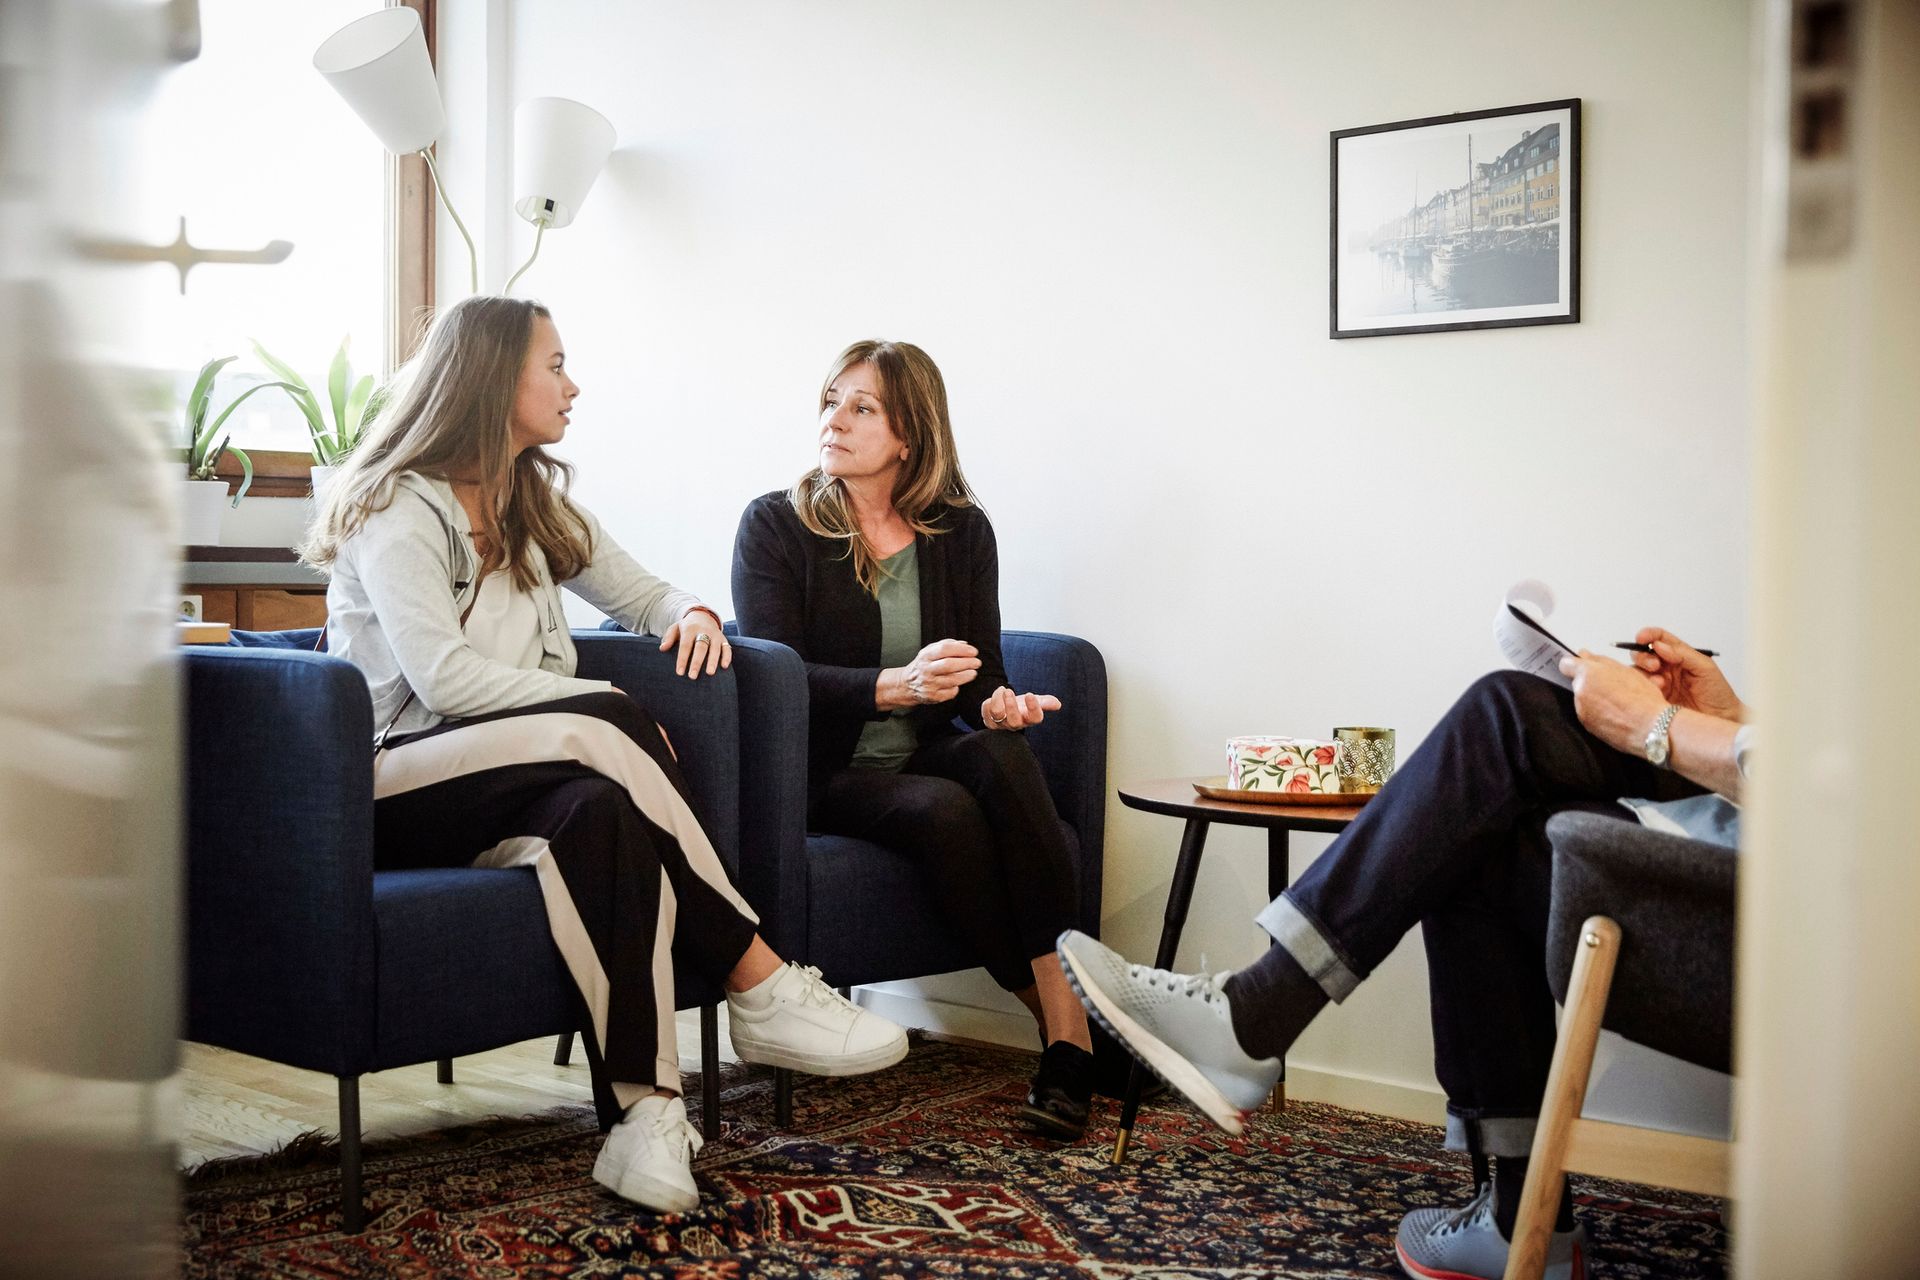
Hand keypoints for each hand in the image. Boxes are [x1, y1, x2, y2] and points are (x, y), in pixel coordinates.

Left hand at [658, 609, 730, 679]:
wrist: (702, 616)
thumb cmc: (686, 627)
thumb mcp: (675, 628)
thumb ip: (668, 638)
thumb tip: (663, 648)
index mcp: (690, 629)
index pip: (685, 645)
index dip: (682, 659)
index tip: (679, 672)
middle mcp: (703, 631)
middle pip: (701, 647)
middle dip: (697, 662)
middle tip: (692, 676)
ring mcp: (715, 635)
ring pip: (715, 648)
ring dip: (713, 661)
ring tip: (710, 673)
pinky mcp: (723, 638)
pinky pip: (727, 648)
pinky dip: (727, 657)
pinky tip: (724, 666)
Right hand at [880, 639, 980, 708]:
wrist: (907, 684)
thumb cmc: (923, 665)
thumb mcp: (930, 651)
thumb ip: (947, 645)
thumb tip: (965, 644)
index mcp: (925, 656)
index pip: (945, 649)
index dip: (962, 650)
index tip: (974, 651)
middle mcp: (926, 670)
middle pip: (949, 665)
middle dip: (967, 663)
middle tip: (977, 663)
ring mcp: (929, 685)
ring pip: (952, 680)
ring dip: (967, 676)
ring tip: (973, 672)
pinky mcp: (933, 697)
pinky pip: (951, 693)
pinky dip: (957, 688)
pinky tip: (958, 683)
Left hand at [981, 685, 1061, 730]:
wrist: (1006, 707)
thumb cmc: (1023, 705)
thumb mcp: (1035, 701)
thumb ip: (1046, 702)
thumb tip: (1057, 704)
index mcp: (1029, 718)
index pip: (1035, 718)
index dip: (1034, 708)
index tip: (1030, 694)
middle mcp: (1016, 724)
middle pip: (1014, 721)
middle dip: (1011, 706)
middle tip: (1009, 691)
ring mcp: (1002, 724)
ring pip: (998, 714)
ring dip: (998, 699)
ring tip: (1002, 689)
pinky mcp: (989, 720)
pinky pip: (986, 712)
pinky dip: (990, 700)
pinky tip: (997, 693)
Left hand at [1557, 649, 1669, 755]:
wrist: (1651, 727)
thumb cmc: (1643, 698)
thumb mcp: (1626, 670)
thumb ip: (1600, 660)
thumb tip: (1583, 654)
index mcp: (1588, 673)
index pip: (1566, 665)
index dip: (1575, 665)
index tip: (1583, 668)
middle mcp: (1580, 692)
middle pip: (1578, 684)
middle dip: (1591, 684)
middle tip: (1612, 688)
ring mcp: (1582, 711)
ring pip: (1584, 700)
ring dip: (1595, 700)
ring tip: (1618, 703)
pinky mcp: (1587, 727)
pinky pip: (1589, 715)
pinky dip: (1599, 714)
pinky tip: (1616, 715)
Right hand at [1624, 626, 1746, 721]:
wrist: (1721, 718)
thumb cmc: (1718, 693)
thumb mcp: (1705, 667)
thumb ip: (1682, 654)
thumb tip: (1659, 645)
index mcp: (1679, 655)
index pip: (1660, 639)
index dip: (1649, 635)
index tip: (1642, 637)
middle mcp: (1667, 667)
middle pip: (1644, 654)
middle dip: (1643, 656)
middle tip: (1654, 665)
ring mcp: (1659, 683)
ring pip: (1639, 671)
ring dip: (1644, 673)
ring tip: (1659, 683)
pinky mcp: (1654, 698)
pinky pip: (1641, 689)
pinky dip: (1644, 688)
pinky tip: (1658, 692)